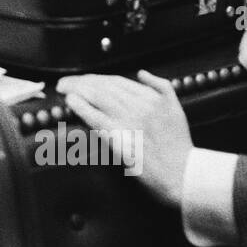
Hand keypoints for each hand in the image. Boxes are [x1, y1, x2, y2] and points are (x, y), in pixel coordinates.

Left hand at [57, 70, 191, 206]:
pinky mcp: (120, 138)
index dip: (96, 78)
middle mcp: (140, 105)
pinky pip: (95, 117)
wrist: (183, 174)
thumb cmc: (178, 146)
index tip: (84, 79)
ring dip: (77, 89)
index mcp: (152, 97)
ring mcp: (129, 120)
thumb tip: (141, 72)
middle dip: (81, 81)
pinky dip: (81, 106)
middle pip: (104, 86)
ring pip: (98, 97)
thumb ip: (161, 87)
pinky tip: (70, 101)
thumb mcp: (176, 108)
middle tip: (65, 82)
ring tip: (63, 87)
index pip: (117, 81)